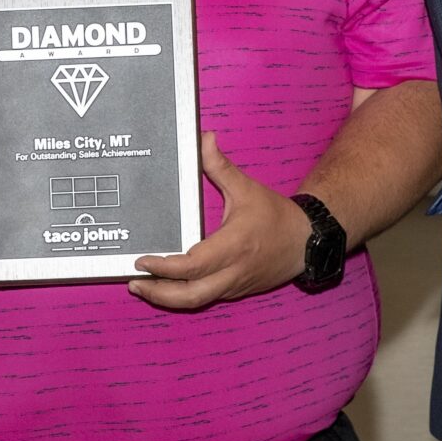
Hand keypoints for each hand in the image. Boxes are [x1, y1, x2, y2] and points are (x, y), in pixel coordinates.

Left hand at [130, 133, 312, 311]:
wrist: (307, 241)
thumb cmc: (277, 217)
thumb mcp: (246, 188)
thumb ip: (220, 166)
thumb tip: (204, 139)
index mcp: (233, 246)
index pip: (192, 266)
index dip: (164, 268)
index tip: (142, 260)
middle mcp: (232, 271)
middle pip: (190, 296)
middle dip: (158, 293)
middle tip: (133, 282)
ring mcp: (233, 285)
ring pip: (196, 301)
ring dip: (167, 298)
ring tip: (143, 286)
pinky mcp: (235, 291)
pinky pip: (206, 297)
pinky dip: (184, 295)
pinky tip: (167, 286)